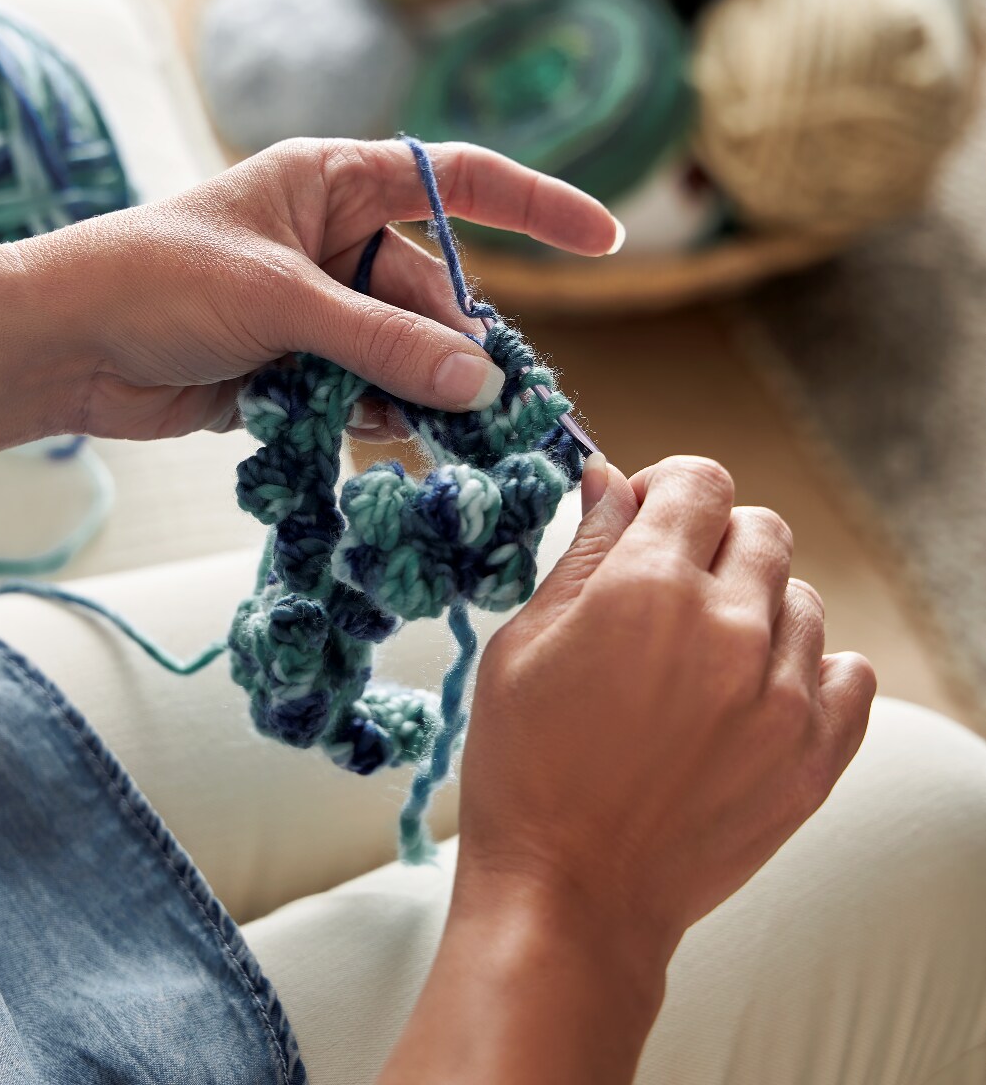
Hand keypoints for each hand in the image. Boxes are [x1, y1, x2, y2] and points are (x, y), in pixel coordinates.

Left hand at [22, 137, 619, 441]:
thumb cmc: (156, 280)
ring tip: (441, 435)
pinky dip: (375, 419)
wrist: (62, 346)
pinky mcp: (298, 368)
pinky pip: (365, 393)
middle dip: (460, 348)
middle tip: (501, 410)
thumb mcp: (281, 301)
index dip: (536, 206)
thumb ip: (384, 342)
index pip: (458, 179)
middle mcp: (336, 241)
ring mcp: (319, 308)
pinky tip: (369, 438)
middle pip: (435, 294)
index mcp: (335, 183)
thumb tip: (484, 385)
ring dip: (418, 394)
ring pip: (404, 354)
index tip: (607, 240)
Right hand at [459, 453, 875, 960]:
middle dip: (711, 542)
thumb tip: (611, 482)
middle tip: (667, 592)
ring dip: (757, 607)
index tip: (646, 521)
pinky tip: (760, 691)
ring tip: (706, 657)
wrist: (572, 895)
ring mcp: (783, 695)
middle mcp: (730, 628)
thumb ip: (582, 551)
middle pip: (759, 529)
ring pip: (802, 597)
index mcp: (648, 587)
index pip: (700, 481)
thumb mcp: (524, 642)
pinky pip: (851, 672)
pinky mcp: (816, 756)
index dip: (667, 490)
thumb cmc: (526, 767)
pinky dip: (812, 668)